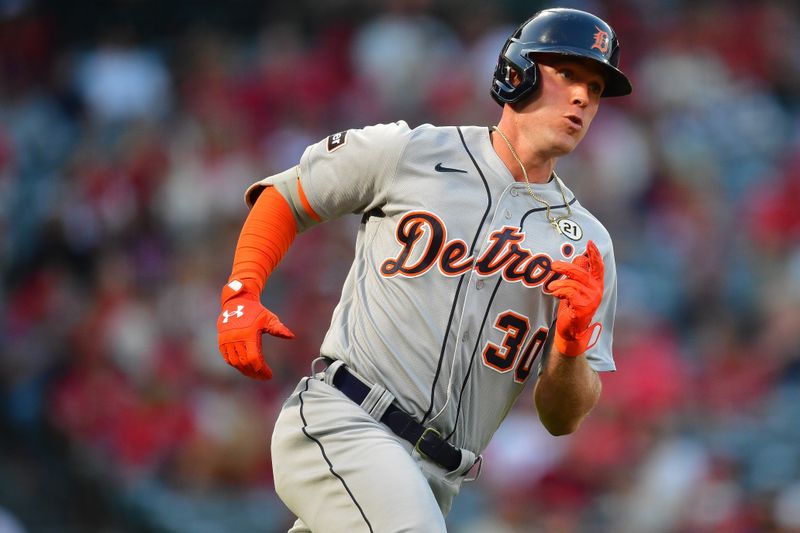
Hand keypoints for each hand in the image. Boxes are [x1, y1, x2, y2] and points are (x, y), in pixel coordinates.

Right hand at [217, 279, 293, 379]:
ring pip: (235, 363)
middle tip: (263, 378)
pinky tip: (245, 368)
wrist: (237, 302)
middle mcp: (236, 339)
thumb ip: (278, 329)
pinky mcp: (222, 342)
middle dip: (255, 373)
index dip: (262, 370)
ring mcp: (227, 341)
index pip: (255, 358)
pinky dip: (236, 366)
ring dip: (245, 371)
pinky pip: (228, 359)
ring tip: (255, 375)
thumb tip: (291, 336)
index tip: (270, 375)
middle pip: (245, 363)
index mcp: (248, 334)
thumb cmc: (256, 311)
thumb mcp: (269, 318)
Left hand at [548, 241, 603, 356]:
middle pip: (581, 272)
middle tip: (553, 265)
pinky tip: (555, 294)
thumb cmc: (572, 307)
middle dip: (566, 267)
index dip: (595, 253)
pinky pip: (570, 292)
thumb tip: (580, 257)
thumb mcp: (575, 288)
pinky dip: (560, 291)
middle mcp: (596, 290)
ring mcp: (591, 299)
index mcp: (596, 284)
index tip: (590, 242)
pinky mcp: (584, 307)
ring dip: (559, 283)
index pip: (598, 266)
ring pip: (573, 283)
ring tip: (551, 286)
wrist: (572, 330)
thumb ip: (578, 274)